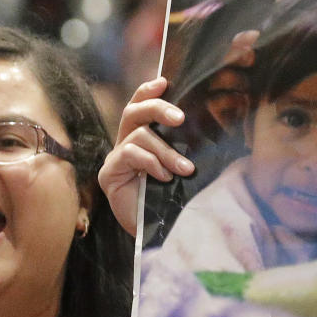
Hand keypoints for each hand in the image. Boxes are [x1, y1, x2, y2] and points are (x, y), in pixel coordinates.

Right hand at [98, 77, 193, 234]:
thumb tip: (206, 125)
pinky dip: (150, 162)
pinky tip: (163, 178)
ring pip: (139, 136)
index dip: (148, 92)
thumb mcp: (180, 167)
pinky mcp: (109, 175)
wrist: (158, 235)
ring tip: (185, 169)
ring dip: (166, 151)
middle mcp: (125, 145)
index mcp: (141, 140)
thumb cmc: (172, 200)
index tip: (165, 82)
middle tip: (181, 118)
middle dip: (157, 109)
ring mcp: (115, 159)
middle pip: (133, 112)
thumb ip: (182, 147)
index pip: (139, 107)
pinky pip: (129, 154)